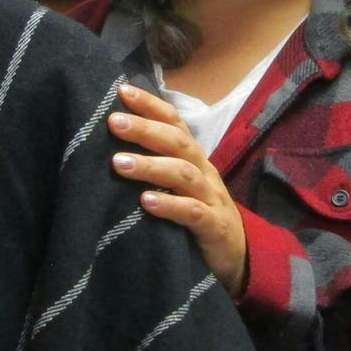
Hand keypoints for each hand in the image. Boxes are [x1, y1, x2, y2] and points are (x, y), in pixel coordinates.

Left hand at [107, 82, 248, 295]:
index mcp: (195, 160)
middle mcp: (204, 174)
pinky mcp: (215, 228)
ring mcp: (212, 200)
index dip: (151, 106)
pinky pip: (193, 213)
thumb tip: (113, 147)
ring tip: (118, 163)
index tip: (122, 90)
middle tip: (114, 122)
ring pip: (184, 174)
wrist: (238, 259)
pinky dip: (170, 205)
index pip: (175, 124)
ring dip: (151, 166)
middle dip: (145, 130)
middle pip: (178, 143)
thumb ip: (157, 168)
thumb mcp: (180, 188)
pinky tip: (145, 202)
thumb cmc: (199, 218)